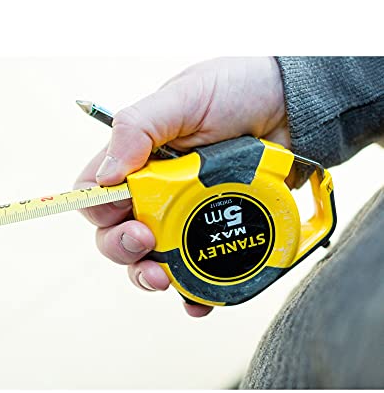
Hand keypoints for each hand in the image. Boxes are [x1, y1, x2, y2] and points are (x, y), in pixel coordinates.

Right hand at [75, 57, 289, 316]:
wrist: (295, 107)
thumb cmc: (238, 90)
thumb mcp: (184, 97)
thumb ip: (139, 127)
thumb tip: (106, 176)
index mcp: (137, 162)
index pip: (96, 195)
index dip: (97, 211)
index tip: (119, 213)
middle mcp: (155, 194)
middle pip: (118, 236)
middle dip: (122, 249)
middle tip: (144, 242)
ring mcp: (186, 219)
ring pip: (152, 261)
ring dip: (150, 277)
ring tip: (163, 278)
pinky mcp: (217, 235)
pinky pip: (198, 273)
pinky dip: (193, 293)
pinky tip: (197, 301)